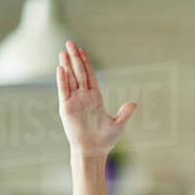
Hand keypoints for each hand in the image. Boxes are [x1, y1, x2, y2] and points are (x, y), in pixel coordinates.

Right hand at [56, 40, 135, 156]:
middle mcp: (84, 97)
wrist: (93, 151)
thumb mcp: (118, 124)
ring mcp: (75, 102)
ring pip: (70, 79)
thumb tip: (133, 103)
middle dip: (75, 58)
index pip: (90, 75)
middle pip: (79, 73)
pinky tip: (61, 68)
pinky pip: (64, 91)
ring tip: (63, 51)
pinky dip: (62, 80)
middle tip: (70, 43)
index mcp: (95, 98)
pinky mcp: (67, 108)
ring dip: (67, 65)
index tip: (82, 50)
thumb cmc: (105, 140)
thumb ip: (125, 113)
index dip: (86, 62)